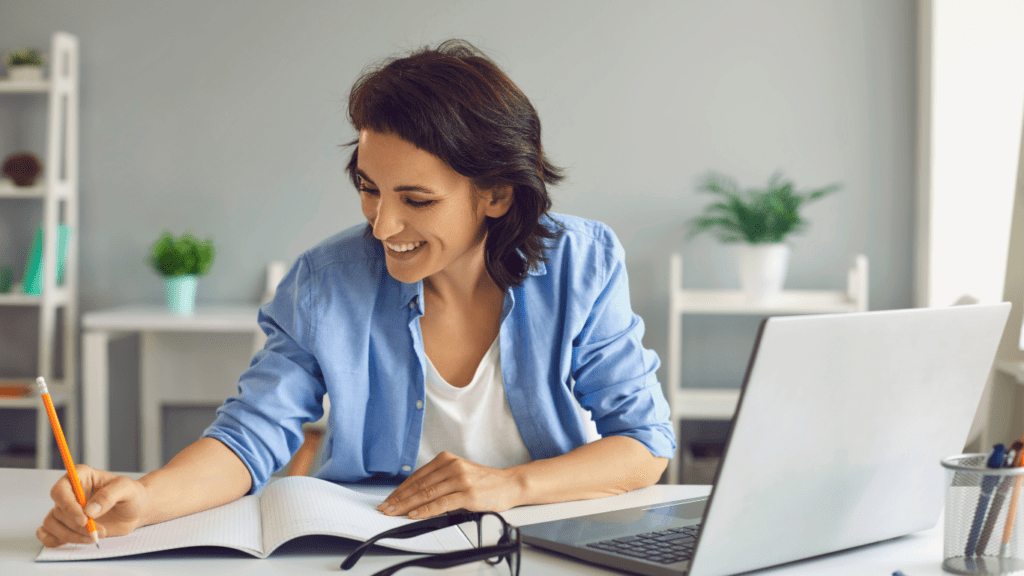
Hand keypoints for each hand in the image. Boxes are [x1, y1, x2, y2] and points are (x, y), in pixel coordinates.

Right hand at [37, 465, 149, 547]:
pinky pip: (49, 535)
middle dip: (76, 525)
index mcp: (80, 476)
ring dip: (71, 535)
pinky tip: (76, 540)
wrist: (136, 511)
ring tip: (95, 536)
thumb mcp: (127, 489)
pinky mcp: (67, 525)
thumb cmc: (132, 494)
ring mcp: (67, 510)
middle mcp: (70, 492)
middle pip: (58, 510)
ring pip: (53, 524)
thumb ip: (109, 495)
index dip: (68, 506)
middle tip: (95, 530)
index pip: (61, 490)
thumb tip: (89, 511)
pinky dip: (58, 541)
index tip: (84, 519)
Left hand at [377, 452, 522, 518]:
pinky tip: (415, 515)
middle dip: (399, 499)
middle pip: (419, 485)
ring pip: (427, 494)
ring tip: (395, 513)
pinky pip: (441, 504)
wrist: (509, 484)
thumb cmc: (484, 482)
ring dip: (407, 506)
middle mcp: (452, 466)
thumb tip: (414, 495)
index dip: (400, 490)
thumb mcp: (459, 473)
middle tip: (385, 508)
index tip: (389, 499)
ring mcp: (460, 479)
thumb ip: (439, 479)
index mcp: (447, 459)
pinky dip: (425, 510)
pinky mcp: (468, 494)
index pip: (417, 476)